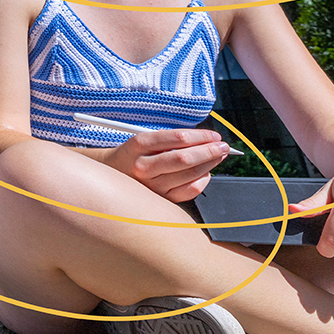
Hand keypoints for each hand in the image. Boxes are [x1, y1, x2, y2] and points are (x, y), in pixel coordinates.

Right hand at [103, 128, 232, 202]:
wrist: (111, 172)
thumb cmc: (133, 153)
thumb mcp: (146, 139)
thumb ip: (172, 139)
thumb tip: (206, 139)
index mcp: (139, 144)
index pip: (178, 138)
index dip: (201, 136)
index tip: (214, 135)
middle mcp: (143, 166)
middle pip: (185, 159)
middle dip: (210, 151)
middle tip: (222, 146)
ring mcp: (151, 185)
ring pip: (190, 175)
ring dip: (209, 165)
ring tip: (217, 157)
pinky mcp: (158, 198)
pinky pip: (188, 192)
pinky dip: (202, 181)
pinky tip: (205, 174)